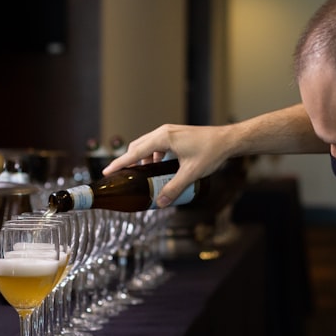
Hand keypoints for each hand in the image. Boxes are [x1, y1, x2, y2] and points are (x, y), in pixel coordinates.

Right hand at [102, 123, 231, 206]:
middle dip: (129, 163)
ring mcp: (169, 132)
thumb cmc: (210, 152)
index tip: (108, 172)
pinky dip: (153, 156)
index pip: (135, 152)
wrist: (227, 140)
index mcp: (163, 138)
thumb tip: (160, 202)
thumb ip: (174, 188)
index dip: (120, 163)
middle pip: (138, 147)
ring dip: (143, 160)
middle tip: (124, 178)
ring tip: (145, 177)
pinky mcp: (175, 135)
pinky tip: (160, 169)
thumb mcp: (191, 173)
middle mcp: (163, 132)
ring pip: (147, 146)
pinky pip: (157, 145)